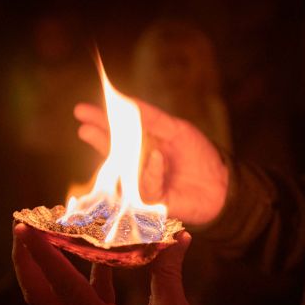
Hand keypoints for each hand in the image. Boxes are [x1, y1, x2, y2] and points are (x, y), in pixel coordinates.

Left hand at [13, 223, 206, 304]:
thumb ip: (168, 273)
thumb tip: (178, 237)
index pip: (66, 288)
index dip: (46, 255)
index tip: (28, 228)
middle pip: (39, 296)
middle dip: (25, 260)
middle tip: (21, 226)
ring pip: (50, 299)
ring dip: (42, 267)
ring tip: (41, 233)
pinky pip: (75, 301)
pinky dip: (77, 275)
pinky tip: (91, 251)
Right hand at [75, 101, 228, 224]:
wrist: (221, 185)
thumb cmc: (199, 155)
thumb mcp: (175, 129)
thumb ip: (151, 118)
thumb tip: (126, 101)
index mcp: (143, 144)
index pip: (116, 132)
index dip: (100, 121)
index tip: (82, 112)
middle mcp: (137, 163)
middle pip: (112, 151)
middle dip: (98, 138)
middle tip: (83, 127)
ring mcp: (141, 183)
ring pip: (121, 172)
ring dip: (124, 156)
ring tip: (144, 148)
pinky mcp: (150, 203)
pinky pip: (142, 186)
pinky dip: (151, 170)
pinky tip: (158, 158)